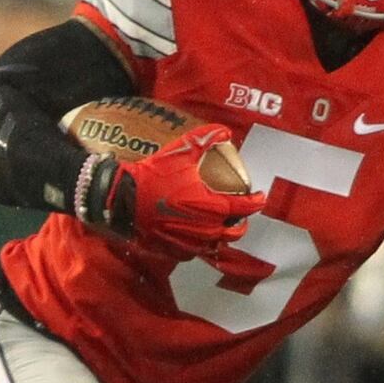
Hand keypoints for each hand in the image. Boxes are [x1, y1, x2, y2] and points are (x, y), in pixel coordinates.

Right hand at [83, 124, 265, 258]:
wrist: (124, 199)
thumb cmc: (154, 177)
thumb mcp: (180, 152)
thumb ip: (204, 139)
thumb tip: (224, 131)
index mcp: (213, 206)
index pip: (245, 207)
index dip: (256, 201)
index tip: (259, 196)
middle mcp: (206, 229)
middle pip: (235, 231)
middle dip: (240, 222)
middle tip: (237, 211)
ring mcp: (191, 243)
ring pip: (217, 243)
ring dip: (221, 234)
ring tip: (217, 223)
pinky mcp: (175, 250)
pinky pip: (196, 251)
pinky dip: (200, 243)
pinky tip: (194, 233)